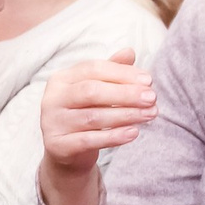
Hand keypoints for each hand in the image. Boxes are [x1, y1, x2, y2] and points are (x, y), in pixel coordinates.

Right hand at [37, 48, 155, 204]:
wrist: (68, 152)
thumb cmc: (86, 113)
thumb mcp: (97, 90)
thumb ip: (111, 71)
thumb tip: (129, 52)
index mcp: (61, 79)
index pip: (93, 69)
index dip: (122, 73)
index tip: (149, 80)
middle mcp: (52, 99)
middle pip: (91, 91)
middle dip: (125, 93)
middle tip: (152, 97)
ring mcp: (52, 123)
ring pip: (93, 117)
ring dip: (126, 115)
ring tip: (151, 114)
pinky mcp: (57, 146)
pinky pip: (89, 141)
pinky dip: (114, 136)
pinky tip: (134, 132)